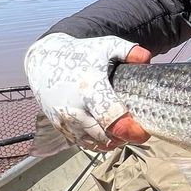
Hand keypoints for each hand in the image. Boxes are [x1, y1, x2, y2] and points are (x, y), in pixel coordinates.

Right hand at [23, 33, 152, 150]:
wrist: (44, 62)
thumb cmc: (81, 54)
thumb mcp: (106, 46)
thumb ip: (128, 51)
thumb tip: (147, 59)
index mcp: (90, 90)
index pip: (111, 119)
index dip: (130, 130)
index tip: (143, 131)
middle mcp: (75, 109)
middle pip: (105, 136)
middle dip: (124, 137)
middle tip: (137, 131)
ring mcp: (66, 121)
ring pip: (94, 143)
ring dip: (112, 142)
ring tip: (123, 132)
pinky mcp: (60, 127)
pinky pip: (82, 143)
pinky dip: (97, 143)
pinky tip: (108, 135)